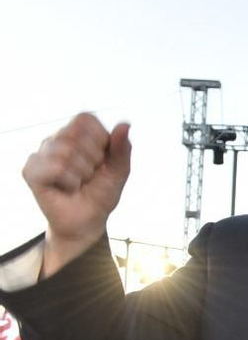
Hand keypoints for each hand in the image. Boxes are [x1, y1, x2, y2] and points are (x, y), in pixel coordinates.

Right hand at [21, 114, 132, 255]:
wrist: (88, 220)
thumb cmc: (101, 192)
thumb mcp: (119, 170)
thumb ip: (122, 148)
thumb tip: (124, 124)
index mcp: (76, 133)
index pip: (85, 119)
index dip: (100, 139)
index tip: (102, 159)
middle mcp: (56, 139)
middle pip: (74, 133)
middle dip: (92, 159)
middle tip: (89, 174)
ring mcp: (41, 154)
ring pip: (65, 152)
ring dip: (81, 173)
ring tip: (79, 182)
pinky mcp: (30, 171)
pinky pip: (55, 168)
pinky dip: (69, 182)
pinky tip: (67, 188)